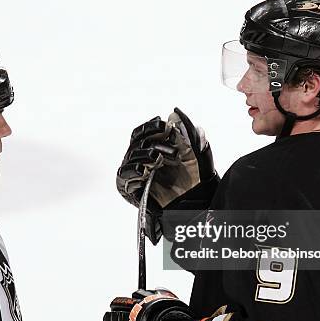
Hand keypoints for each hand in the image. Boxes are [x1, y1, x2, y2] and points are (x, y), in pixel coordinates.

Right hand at [116, 108, 219, 243]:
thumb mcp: (194, 154)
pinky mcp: (132, 190)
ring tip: (158, 159)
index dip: (152, 128)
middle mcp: (143, 160)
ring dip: (143, 155)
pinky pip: (124, 178)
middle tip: (170, 146)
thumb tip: (175, 115)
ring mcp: (136, 175)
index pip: (144, 133)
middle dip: (152, 141)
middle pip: (136, 143)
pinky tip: (144, 170)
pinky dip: (133, 172)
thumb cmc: (194, 181)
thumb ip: (186, 134)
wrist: (195, 206)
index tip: (164, 125)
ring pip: (130, 158)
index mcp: (154, 149)